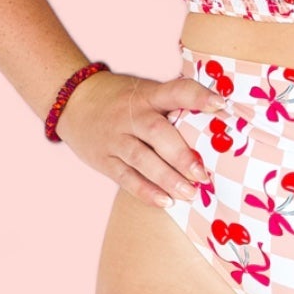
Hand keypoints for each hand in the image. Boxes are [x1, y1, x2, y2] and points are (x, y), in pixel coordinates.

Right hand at [57, 68, 229, 207]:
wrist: (72, 100)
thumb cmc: (122, 99)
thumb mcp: (145, 91)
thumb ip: (173, 103)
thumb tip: (218, 118)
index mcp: (147, 95)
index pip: (175, 91)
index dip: (197, 96)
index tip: (221, 104)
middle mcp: (130, 115)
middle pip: (156, 133)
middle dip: (180, 155)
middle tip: (203, 174)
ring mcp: (115, 138)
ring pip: (141, 159)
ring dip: (167, 178)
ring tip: (190, 194)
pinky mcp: (103, 159)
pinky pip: (125, 177)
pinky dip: (145, 191)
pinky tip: (166, 202)